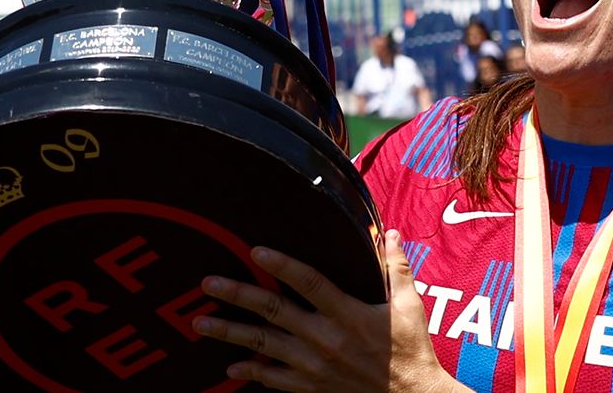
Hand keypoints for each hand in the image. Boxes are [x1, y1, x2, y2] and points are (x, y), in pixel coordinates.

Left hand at [193, 230, 462, 392]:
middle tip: (208, 283)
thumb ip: (396, 269)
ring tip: (201, 322)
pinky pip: (275, 380)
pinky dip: (252, 373)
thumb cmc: (411, 351)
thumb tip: (392, 234)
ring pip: (264, 345)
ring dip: (231, 333)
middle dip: (238, 295)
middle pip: (274, 311)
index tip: (255, 251)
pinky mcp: (312, 387)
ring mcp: (314, 366)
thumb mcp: (408, 307)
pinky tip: (231, 368)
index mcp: (349, 314)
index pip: (309, 283)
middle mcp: (325, 339)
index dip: (281, 265)